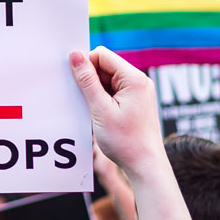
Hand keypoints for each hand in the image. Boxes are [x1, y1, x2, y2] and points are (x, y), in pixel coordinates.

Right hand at [68, 47, 162, 178]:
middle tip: (88, 104)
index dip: (86, 67)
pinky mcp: (136, 102)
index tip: (79, 87)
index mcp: (134, 79)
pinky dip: (103, 100)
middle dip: (91, 81)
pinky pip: (114, 91)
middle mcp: (139, 81)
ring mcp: (139, 91)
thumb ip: (87, 81)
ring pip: (108, 80)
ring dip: (96, 92)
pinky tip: (102, 116)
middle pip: (105, 66)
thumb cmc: (126, 141)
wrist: (145, 164)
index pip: (102, 55)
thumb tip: (75, 55)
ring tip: (97, 114)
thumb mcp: (100, 109)